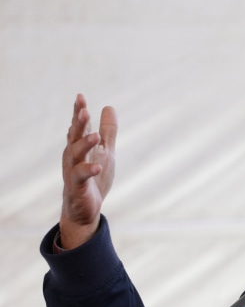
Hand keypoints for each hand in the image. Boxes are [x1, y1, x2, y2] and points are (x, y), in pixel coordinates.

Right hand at [60, 94, 117, 248]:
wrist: (85, 209)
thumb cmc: (94, 177)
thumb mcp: (105, 152)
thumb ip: (108, 131)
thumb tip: (109, 107)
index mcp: (79, 146)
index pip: (78, 126)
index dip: (78, 112)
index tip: (80, 97)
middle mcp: (73, 156)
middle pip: (74, 137)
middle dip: (79, 124)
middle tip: (84, 111)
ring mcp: (73, 171)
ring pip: (75, 155)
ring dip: (84, 144)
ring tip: (96, 135)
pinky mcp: (77, 187)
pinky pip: (81, 177)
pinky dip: (89, 170)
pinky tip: (98, 166)